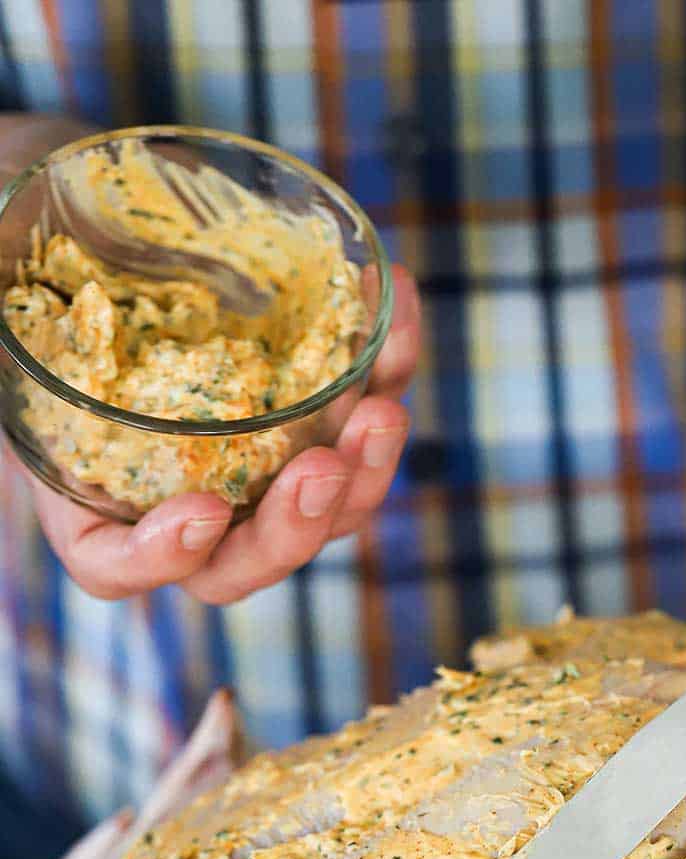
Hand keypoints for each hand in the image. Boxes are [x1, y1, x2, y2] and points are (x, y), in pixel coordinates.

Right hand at [0, 113, 419, 604]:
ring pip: (326, 508)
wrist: (93, 213)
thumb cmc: (22, 264)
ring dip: (364, 469)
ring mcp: (259, 464)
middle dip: (295, 526)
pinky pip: (362, 409)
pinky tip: (394, 305)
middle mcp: (184, 498)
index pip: (119, 565)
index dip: (159, 558)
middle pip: (248, 559)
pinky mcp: (314, 409)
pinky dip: (387, 364)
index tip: (196, 516)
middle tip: (323, 466)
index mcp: (94, 493)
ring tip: (382, 407)